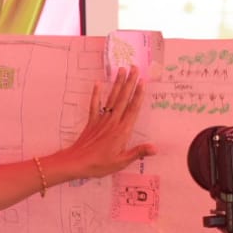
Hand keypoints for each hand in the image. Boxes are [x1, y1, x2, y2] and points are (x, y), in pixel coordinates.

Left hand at [48, 67, 156, 181]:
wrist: (77, 162)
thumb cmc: (100, 164)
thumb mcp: (121, 162)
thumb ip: (138, 152)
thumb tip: (155, 148)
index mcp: (122, 131)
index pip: (133, 109)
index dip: (138, 94)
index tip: (142, 81)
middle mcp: (113, 122)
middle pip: (123, 99)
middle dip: (130, 82)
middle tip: (134, 68)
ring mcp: (101, 120)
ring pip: (111, 98)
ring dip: (117, 84)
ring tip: (121, 70)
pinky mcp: (92, 122)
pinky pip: (94, 105)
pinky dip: (96, 94)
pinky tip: (98, 83)